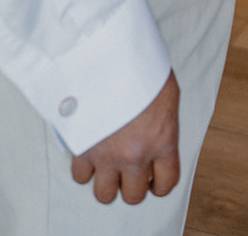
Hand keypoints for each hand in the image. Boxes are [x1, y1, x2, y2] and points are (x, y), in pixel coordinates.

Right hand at [70, 70, 179, 205]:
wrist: (109, 52)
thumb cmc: (141, 64)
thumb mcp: (166, 92)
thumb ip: (163, 122)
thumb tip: (158, 136)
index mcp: (162, 140)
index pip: (166, 182)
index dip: (160, 185)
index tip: (154, 180)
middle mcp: (135, 154)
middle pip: (133, 195)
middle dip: (132, 185)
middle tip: (128, 170)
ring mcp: (107, 155)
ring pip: (105, 195)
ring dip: (107, 183)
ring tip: (107, 166)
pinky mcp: (82, 149)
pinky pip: (80, 177)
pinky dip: (85, 170)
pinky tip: (90, 155)